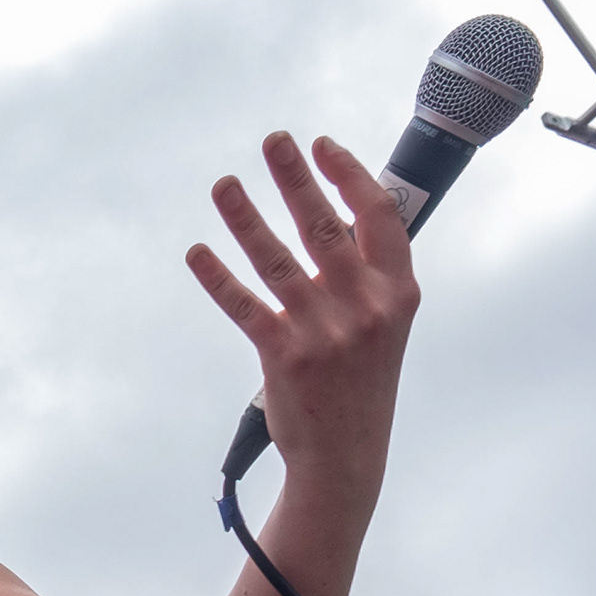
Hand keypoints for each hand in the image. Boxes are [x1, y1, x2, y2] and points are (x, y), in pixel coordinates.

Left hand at [184, 130, 415, 496]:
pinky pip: (245, 305)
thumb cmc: (361, 381)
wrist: (346, 455)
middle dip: (295, 177)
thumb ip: (365, 275)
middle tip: (273, 140)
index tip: (322, 146)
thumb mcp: (383, 324)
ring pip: (276, 259)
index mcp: (397, 291)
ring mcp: (325, 331)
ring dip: (245, 217)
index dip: (349, 175)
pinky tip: (198, 252)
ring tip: (225, 184)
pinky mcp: (285, 356)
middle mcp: (365, 306)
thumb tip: (333, 217)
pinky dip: (218, 276)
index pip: (378, 215)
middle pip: (324, 225)